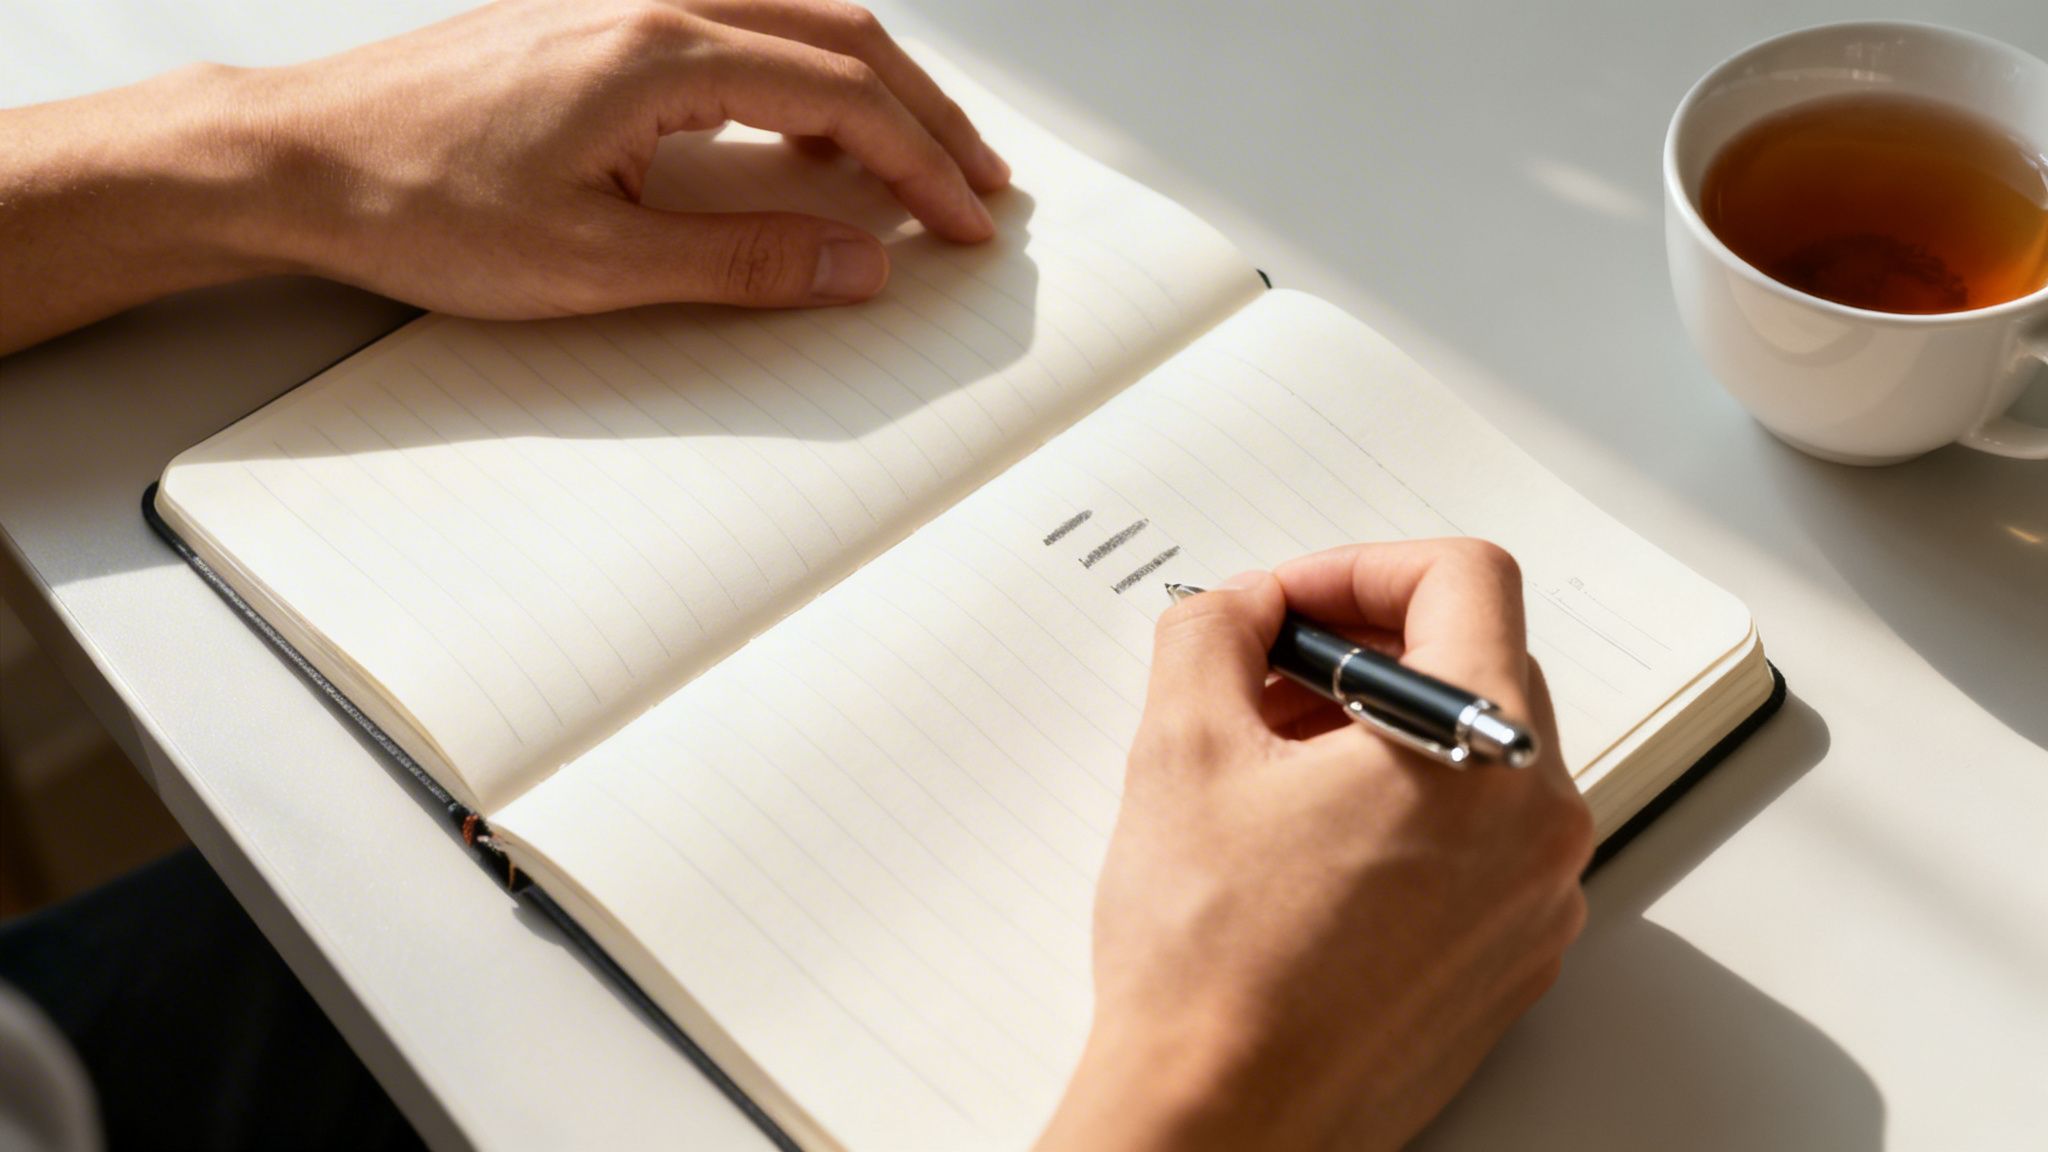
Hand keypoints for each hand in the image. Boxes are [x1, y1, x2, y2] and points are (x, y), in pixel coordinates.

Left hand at [0, 0, 1006, 353]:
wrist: (300, 159)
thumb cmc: (418, 200)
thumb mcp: (597, 262)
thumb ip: (746, 260)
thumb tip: (860, 261)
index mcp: (664, 53)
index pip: (844, 98)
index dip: (923, 166)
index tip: (966, 224)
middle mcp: (654, 4)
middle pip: (842, 37)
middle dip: (928, 114)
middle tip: (979, 184)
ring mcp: (623, 4)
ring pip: (796, 18)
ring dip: (874, 82)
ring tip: (920, 149)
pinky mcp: (596, 25)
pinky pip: (741, 24)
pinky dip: (808, 68)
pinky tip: (810, 114)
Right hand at [1038, 540, 1593, 1151]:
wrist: (1221, 1125)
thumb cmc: (1212, 966)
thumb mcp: (1181, 746)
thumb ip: (1213, 630)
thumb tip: (1239, 607)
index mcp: (1485, 752)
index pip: (1464, 578)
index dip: (1357, 566)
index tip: (1287, 605)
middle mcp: (1539, 828)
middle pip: (1475, 664)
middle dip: (1359, 651)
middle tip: (1263, 678)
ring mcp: (1533, 906)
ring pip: (1471, 759)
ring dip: (1373, 734)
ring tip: (1268, 771)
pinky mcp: (1504, 965)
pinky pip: (1471, 846)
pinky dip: (1396, 814)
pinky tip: (1299, 850)